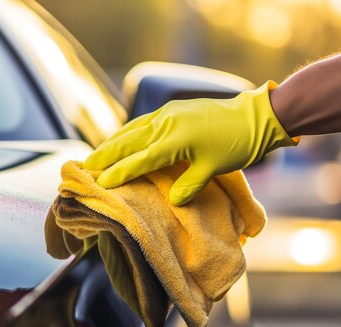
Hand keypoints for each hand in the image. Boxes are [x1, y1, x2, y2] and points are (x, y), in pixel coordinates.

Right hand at [84, 81, 296, 205]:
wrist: (255, 116)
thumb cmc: (236, 144)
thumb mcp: (214, 169)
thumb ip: (190, 185)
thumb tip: (174, 201)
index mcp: (173, 140)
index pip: (138, 160)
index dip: (118, 173)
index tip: (100, 182)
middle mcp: (165, 124)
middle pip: (127, 142)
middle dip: (105, 154)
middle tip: (85, 166)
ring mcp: (168, 114)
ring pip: (133, 129)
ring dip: (113, 142)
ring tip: (98, 154)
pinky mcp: (174, 109)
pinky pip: (143, 122)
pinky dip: (129, 132)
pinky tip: (124, 137)